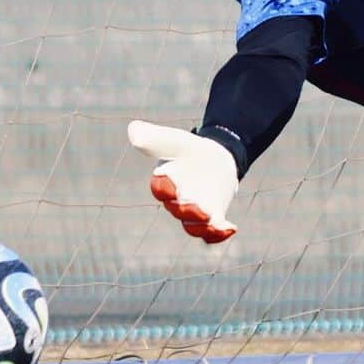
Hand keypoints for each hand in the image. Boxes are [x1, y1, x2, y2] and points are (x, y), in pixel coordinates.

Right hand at [127, 120, 238, 243]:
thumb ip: (156, 138)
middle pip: (177, 209)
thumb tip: (133, 129)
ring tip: (212, 220)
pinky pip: (211, 232)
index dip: (163, 189)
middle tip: (197, 209)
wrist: (215, 158)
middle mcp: (176, 201)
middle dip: (186, 210)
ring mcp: (194, 212)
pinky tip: (230, 228)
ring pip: (193, 225)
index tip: (169, 187)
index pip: (160, 188)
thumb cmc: (189, 150)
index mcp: (164, 181)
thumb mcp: (176, 140)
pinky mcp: (212, 218)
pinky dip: (218, 234)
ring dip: (200, 225)